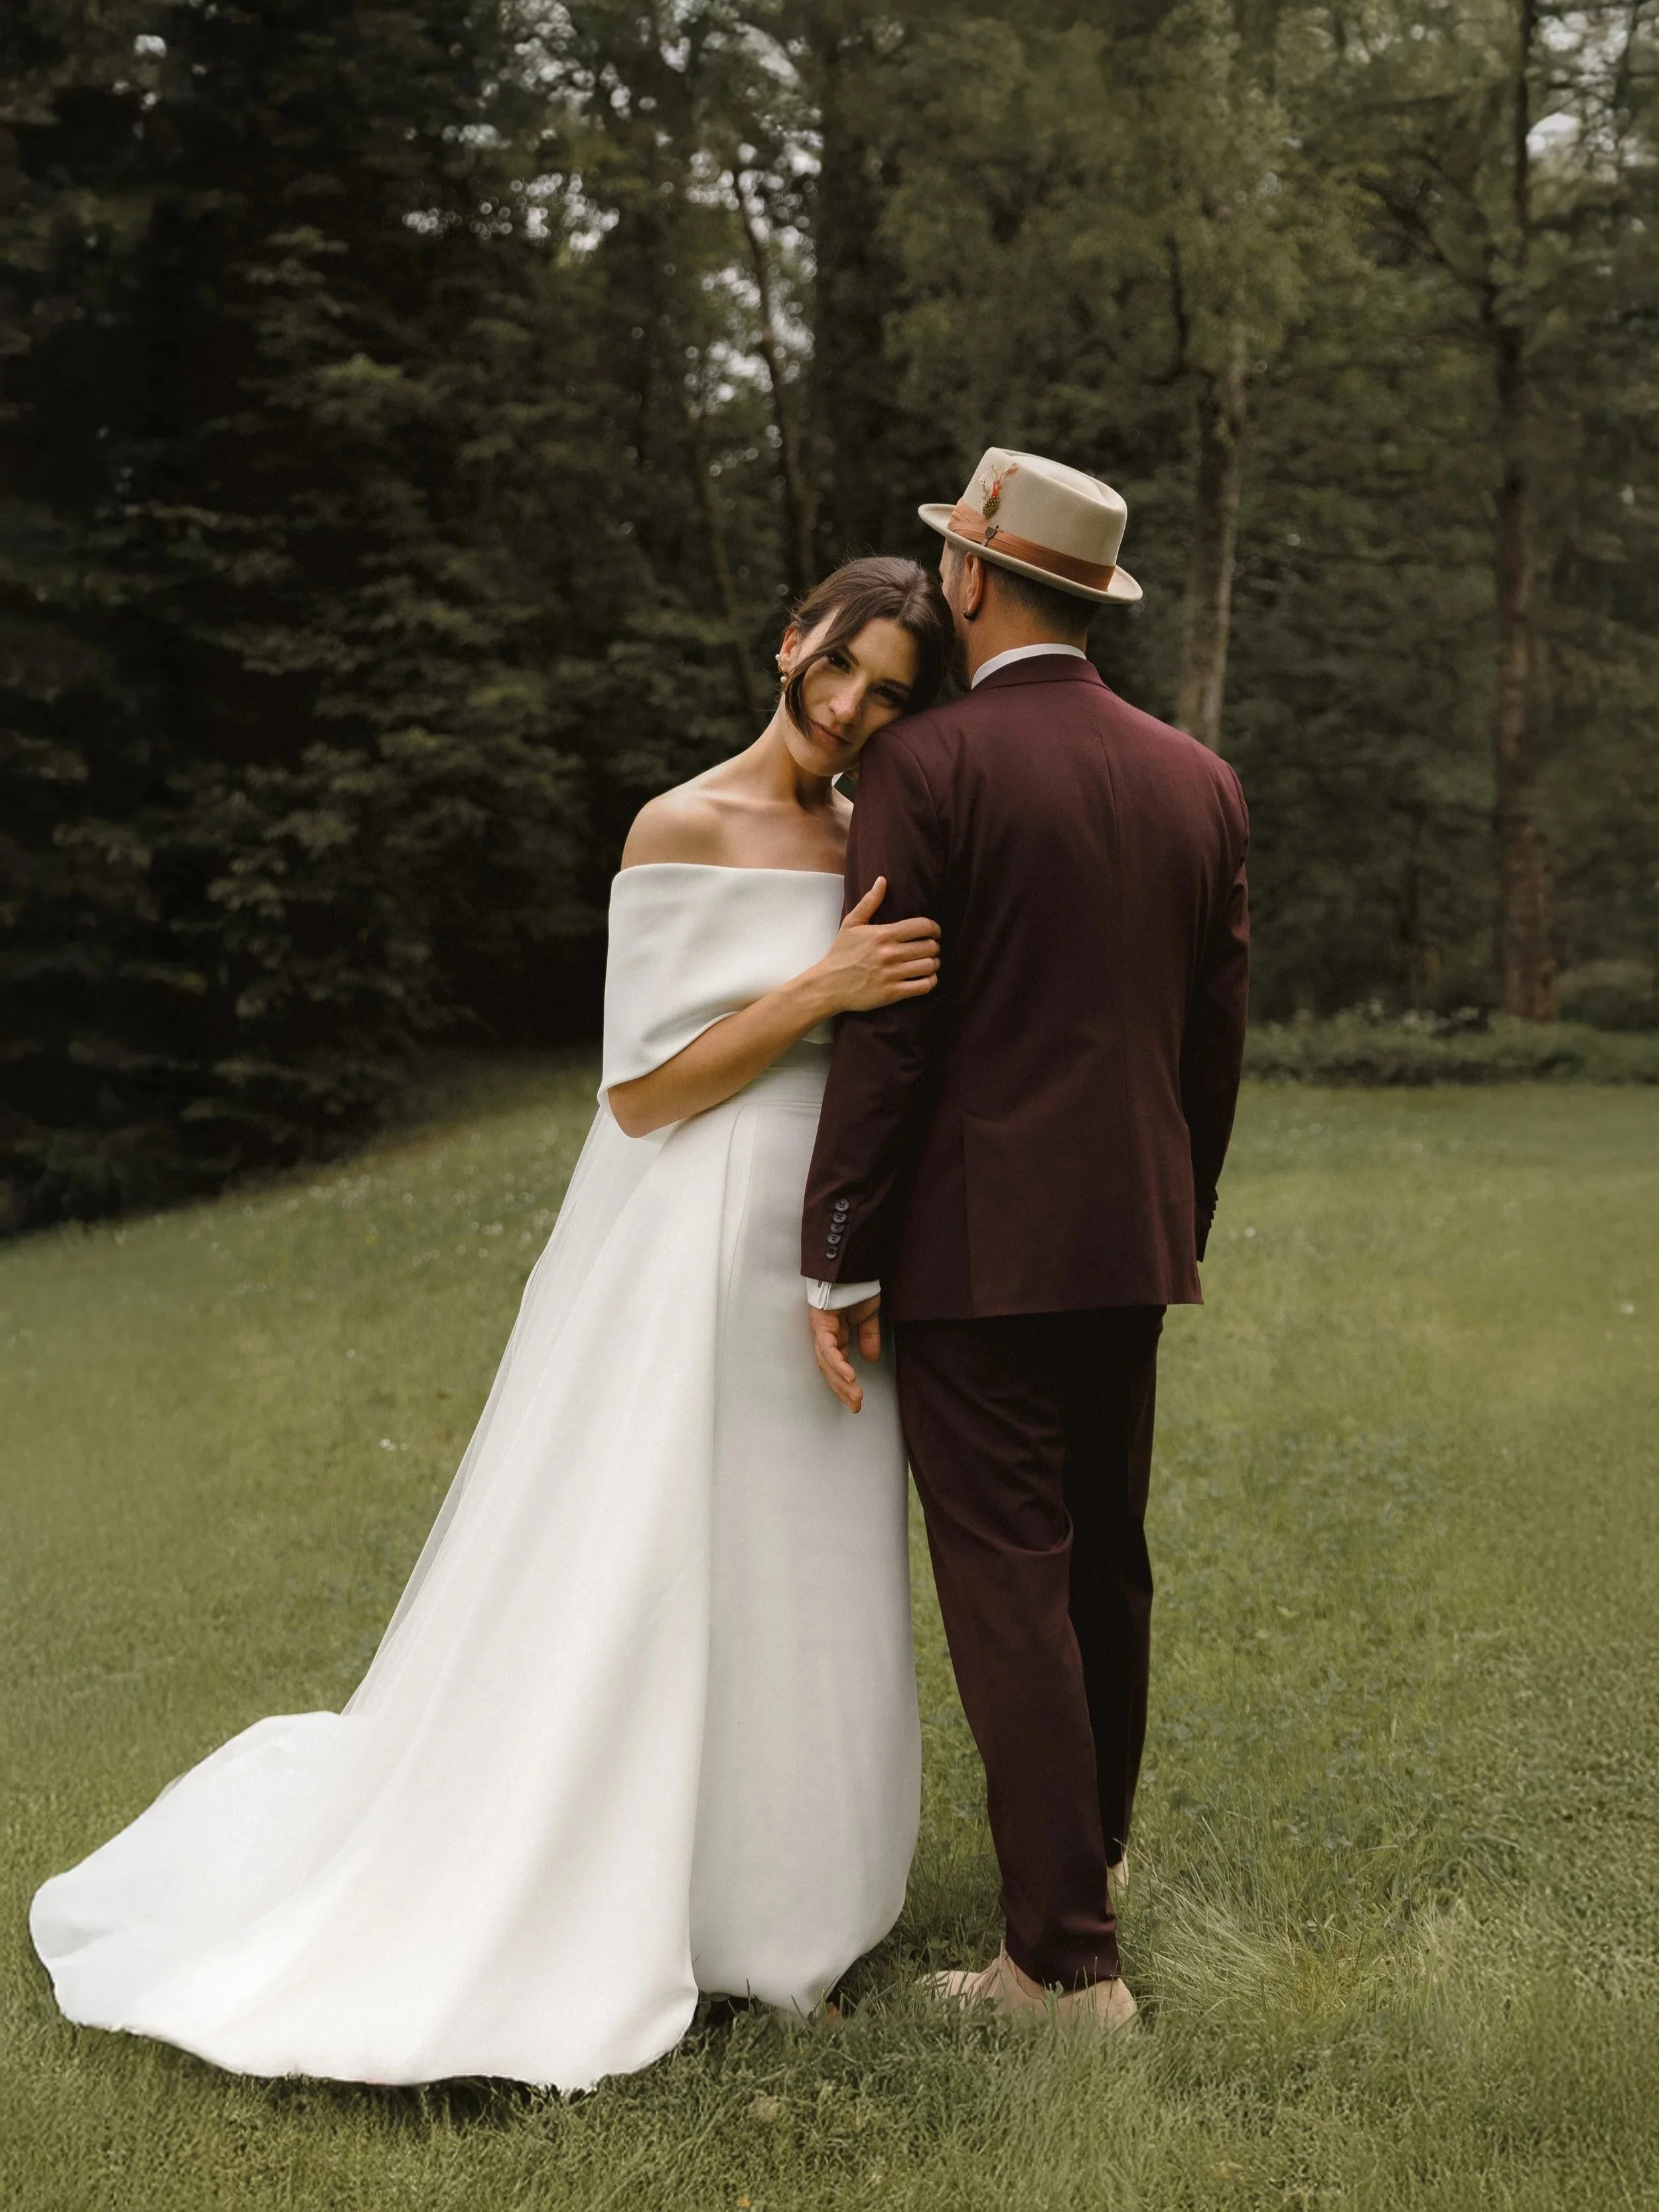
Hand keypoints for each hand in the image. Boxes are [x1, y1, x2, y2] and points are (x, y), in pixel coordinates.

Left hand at [808, 1294, 881, 1411]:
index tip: (857, 1399)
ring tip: (855, 1397)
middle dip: (842, 1389)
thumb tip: (871, 1359)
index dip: (846, 1383)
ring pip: (828, 1362)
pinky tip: (849, 1376)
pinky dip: (838, 1363)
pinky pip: (828, 1347)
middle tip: (855, 1406)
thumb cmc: (856, 1285)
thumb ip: (868, 1336)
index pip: (837, 1364)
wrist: (850, 1262)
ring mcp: (820, 1328)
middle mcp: (824, 1334)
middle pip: (829, 1369)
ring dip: (842, 1382)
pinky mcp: (821, 1321)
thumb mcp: (868, 1315)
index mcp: (834, 1334)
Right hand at [810, 878, 939, 1014]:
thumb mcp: (851, 924)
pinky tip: (927, 977)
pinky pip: (924, 986)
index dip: (934, 928)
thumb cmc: (841, 953)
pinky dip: (931, 981)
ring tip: (930, 962)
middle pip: (929, 947)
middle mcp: (890, 953)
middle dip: (934, 946)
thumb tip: (882, 880)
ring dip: (934, 963)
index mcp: (883, 934)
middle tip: (931, 948)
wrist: (828, 985)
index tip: (934, 932)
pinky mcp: (892, 993)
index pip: (922, 926)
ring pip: (929, 966)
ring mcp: (892, 974)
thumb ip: (869, 902)